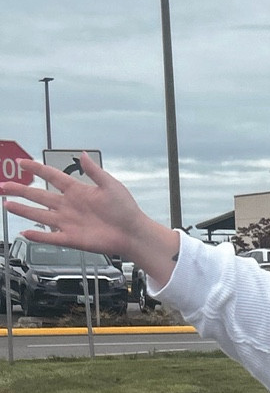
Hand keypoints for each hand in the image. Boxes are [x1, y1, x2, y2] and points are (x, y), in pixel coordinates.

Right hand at [1, 155, 179, 287]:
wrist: (133, 233)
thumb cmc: (125, 209)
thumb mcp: (111, 185)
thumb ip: (94, 171)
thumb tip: (82, 154)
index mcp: (77, 190)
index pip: (52, 176)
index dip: (36, 168)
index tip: (21, 163)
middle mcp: (69, 206)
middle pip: (39, 195)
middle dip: (20, 190)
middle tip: (3, 186)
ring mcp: (68, 222)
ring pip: (40, 215)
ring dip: (23, 210)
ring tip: (7, 204)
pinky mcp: (72, 238)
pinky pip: (51, 237)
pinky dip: (38, 235)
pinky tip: (24, 232)